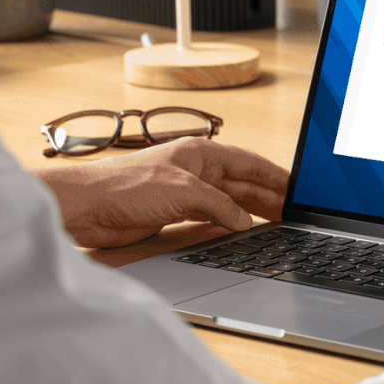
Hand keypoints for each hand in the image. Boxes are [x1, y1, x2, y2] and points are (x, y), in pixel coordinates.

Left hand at [34, 138, 289, 248]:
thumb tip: (244, 220)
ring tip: (275, 222)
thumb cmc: (124, 186)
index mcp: (201, 153)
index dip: (275, 175)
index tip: (297, 188)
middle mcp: (195, 169)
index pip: (249, 163)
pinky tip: (240, 231)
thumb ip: (219, 206)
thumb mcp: (184, 192)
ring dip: (250, 211)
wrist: (86, 207)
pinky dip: (227, 223)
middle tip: (292, 212)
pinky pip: (210, 217)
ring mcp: (185, 191)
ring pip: (228, 201)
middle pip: (242, 183)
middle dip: (268, 196)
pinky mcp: (172, 212)